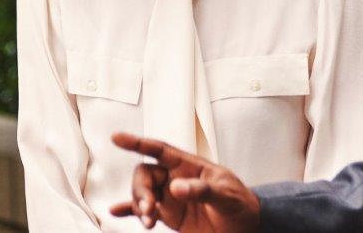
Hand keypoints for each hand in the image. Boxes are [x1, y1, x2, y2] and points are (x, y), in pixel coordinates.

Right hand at [109, 132, 260, 231]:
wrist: (246, 228)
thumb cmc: (240, 204)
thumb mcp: (227, 196)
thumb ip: (203, 190)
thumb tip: (177, 187)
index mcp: (190, 165)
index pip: (160, 150)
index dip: (138, 143)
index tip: (117, 138)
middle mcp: (176, 178)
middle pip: (146, 174)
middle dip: (141, 189)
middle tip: (149, 208)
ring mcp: (172, 197)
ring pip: (143, 192)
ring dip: (139, 204)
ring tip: (147, 221)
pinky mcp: (170, 216)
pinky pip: (145, 211)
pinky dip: (129, 210)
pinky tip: (117, 211)